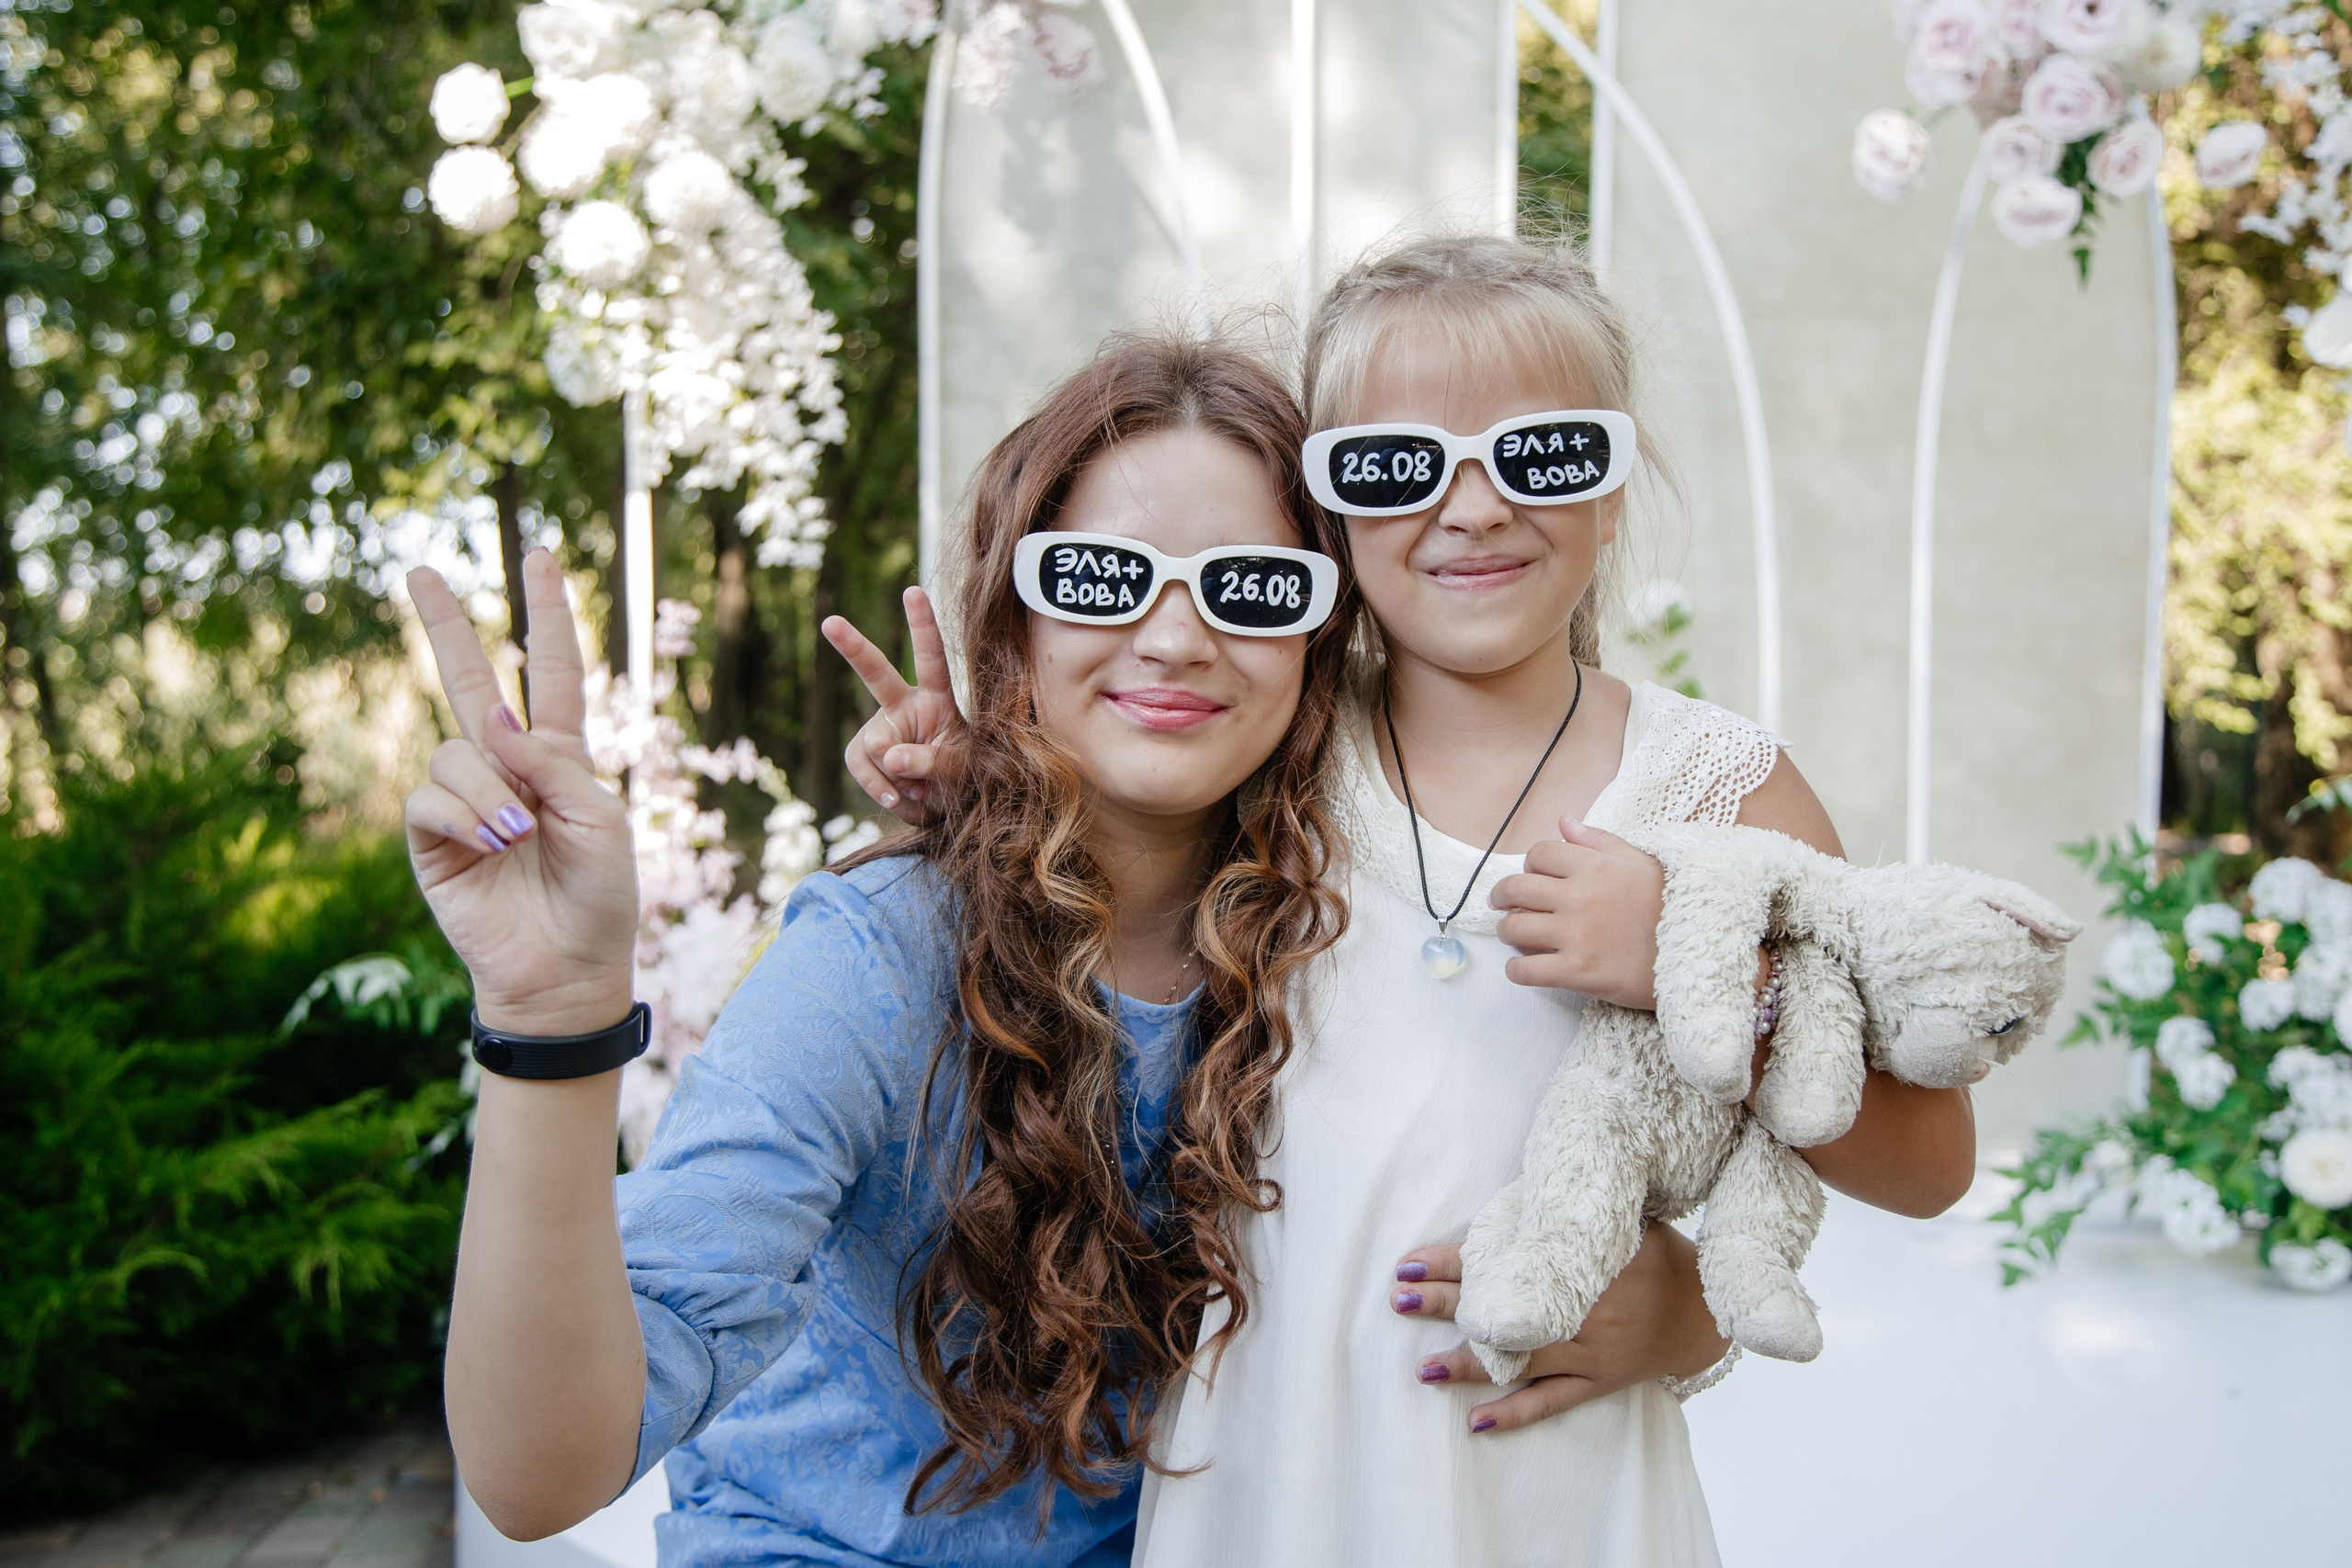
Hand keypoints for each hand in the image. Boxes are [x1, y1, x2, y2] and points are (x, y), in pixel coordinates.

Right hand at [403, 553, 638, 1035]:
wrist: (566, 970)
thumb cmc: (599, 897)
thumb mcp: (599, 820)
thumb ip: (553, 764)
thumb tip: (491, 719)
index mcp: (560, 756)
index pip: (555, 672)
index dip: (549, 617)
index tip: (542, 558)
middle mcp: (507, 766)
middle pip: (469, 679)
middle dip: (447, 625)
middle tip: (420, 569)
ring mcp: (464, 799)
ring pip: (457, 751)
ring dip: (491, 791)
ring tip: (520, 838)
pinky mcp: (429, 837)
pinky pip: (429, 796)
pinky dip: (463, 815)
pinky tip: (491, 844)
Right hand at [822, 586, 963, 825]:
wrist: (948, 807)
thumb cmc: (966, 779)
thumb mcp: (962, 770)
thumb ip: (933, 763)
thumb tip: (890, 757)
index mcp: (938, 698)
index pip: (931, 658)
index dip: (922, 626)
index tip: (913, 591)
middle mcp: (904, 705)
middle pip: (875, 672)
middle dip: (852, 646)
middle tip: (829, 622)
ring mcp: (882, 728)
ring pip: (873, 748)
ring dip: (895, 779)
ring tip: (921, 792)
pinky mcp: (864, 752)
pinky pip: (862, 769)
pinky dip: (880, 791)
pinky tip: (900, 799)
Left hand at [1388, 1224, 1726, 1433]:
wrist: (1705, 1311)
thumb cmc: (1657, 1254)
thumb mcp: (1623, 1219)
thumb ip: (1570, 1212)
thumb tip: (1516, 1195)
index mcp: (1585, 1264)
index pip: (1506, 1260)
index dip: (1455, 1259)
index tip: (1411, 1262)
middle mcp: (1585, 1311)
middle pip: (1505, 1309)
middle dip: (1447, 1304)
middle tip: (1399, 1301)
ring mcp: (1591, 1352)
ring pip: (1520, 1360)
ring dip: (1469, 1362)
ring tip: (1422, 1367)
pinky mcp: (1599, 1382)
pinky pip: (1552, 1401)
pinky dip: (1514, 1413)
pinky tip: (1475, 1422)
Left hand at [1490, 816, 1666, 1009]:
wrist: (1698, 956)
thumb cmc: (1669, 908)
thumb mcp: (1642, 863)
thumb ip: (1599, 841)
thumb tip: (1563, 821)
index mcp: (1595, 866)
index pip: (1539, 854)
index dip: (1530, 866)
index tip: (1533, 878)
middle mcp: (1580, 897)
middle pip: (1516, 888)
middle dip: (1503, 897)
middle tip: (1503, 905)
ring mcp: (1576, 935)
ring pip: (1513, 928)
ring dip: (1508, 932)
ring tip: (1516, 936)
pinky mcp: (1577, 972)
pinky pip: (1524, 969)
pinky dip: (1516, 969)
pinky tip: (1525, 967)